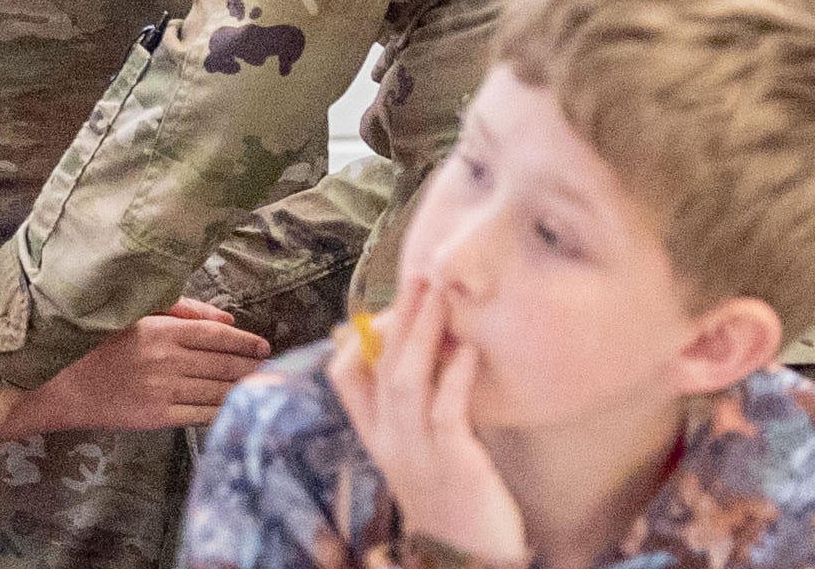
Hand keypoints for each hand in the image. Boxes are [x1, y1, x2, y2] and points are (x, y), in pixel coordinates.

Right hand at [19, 299, 270, 433]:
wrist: (63, 386)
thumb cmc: (100, 345)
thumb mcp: (137, 316)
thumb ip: (183, 311)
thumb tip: (227, 318)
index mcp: (161, 330)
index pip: (216, 335)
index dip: (244, 340)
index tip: (263, 344)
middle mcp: (165, 360)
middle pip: (221, 363)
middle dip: (249, 366)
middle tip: (271, 366)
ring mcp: (161, 391)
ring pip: (214, 390)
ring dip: (241, 388)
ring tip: (260, 386)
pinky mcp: (155, 417)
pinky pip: (198, 415)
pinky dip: (220, 412)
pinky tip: (235, 409)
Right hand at [325, 285, 524, 566]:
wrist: (469, 559)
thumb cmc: (457, 502)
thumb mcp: (427, 454)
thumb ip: (423, 412)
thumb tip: (439, 354)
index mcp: (379, 440)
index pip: (345, 380)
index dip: (358, 338)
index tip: (382, 307)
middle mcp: (390, 444)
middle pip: (380, 367)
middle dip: (399, 317)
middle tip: (419, 274)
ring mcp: (417, 454)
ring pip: (406, 382)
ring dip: (423, 333)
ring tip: (440, 294)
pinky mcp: (453, 464)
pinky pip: (446, 412)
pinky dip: (454, 376)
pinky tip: (467, 349)